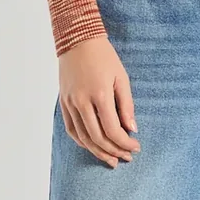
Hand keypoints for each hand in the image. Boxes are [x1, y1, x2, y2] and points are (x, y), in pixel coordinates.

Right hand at [57, 35, 140, 168]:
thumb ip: (126, 105)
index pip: (112, 130)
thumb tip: (131, 129)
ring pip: (82, 137)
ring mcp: (70, 103)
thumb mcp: (122, 78)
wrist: (77, 40)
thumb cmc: (104, 57)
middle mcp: (82, 102)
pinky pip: (71, 128)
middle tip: (127, 157)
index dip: (125, 143)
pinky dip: (82, 141)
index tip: (136, 148)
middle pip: (97, 138)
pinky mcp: (63, 102)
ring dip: (98, 151)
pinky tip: (93, 147)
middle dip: (114, 151)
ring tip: (112, 159)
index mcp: (100, 95)